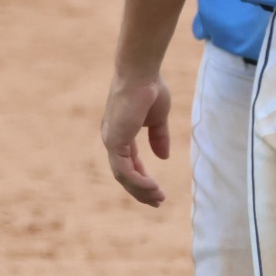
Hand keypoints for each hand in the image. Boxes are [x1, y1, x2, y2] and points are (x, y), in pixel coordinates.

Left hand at [101, 72, 171, 206]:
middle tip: (157, 201)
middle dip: (141, 190)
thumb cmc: (150, 89)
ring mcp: (112, 141)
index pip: (129, 163)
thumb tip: (163, 157)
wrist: (142, 74)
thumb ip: (159, 137)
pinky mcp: (114, 141)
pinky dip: (138, 181)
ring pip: (123, 176)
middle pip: (124, 175)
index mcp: (121, 134)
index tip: (156, 190)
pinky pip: (125, 170)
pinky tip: (152, 187)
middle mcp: (113, 140)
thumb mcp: (157, 119)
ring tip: (158, 198)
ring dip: (141, 190)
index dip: (142, 178)